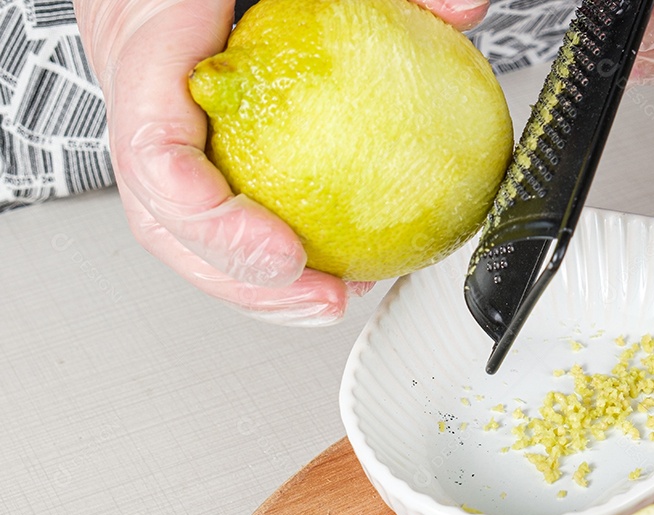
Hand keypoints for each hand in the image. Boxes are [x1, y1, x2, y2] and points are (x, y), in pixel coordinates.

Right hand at [73, 0, 487, 325]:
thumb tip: (465, 10)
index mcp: (153, 38)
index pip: (154, 147)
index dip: (211, 220)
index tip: (285, 255)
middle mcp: (143, 93)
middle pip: (161, 218)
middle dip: (243, 281)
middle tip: (324, 300)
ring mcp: (154, 126)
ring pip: (180, 230)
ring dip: (256, 285)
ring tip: (333, 299)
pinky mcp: (182, 147)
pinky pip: (215, 207)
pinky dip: (268, 250)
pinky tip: (337, 261)